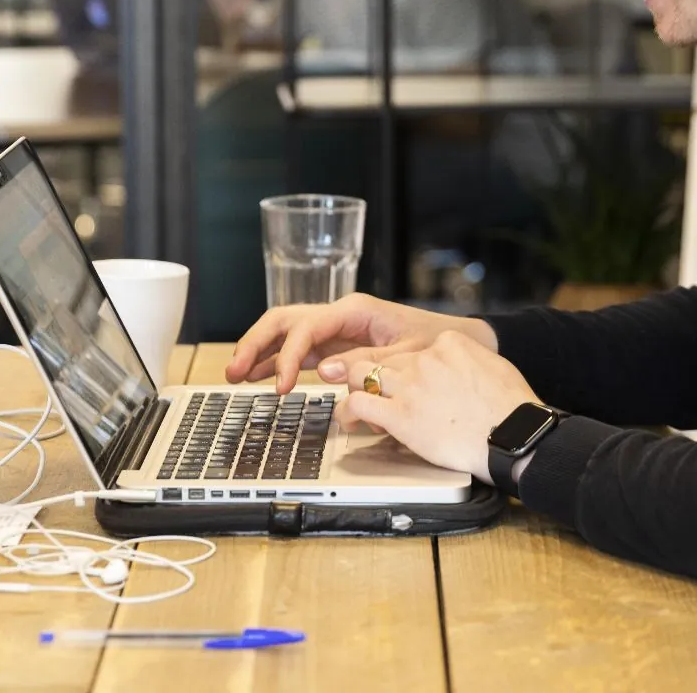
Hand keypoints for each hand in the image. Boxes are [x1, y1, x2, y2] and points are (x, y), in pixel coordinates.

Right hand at [225, 292, 497, 393]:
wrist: (462, 342)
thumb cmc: (438, 342)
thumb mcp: (407, 355)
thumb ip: (367, 364)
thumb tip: (327, 372)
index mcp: (356, 311)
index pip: (307, 328)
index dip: (289, 357)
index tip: (283, 386)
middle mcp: (341, 316)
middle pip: (285, 321)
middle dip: (257, 343)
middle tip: (234, 371)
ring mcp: (337, 330)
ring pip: (287, 334)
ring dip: (261, 351)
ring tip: (235, 375)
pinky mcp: (338, 346)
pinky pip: (301, 350)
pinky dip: (279, 362)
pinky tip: (261, 377)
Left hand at [337, 330, 535, 481]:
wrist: (512, 434)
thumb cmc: (512, 408)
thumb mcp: (494, 366)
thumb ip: (469, 360)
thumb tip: (463, 368)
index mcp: (449, 344)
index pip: (414, 349)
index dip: (408, 369)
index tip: (411, 383)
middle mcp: (425, 359)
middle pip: (384, 359)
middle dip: (376, 375)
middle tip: (375, 390)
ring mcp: (410, 386)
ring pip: (362, 374)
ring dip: (355, 388)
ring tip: (357, 403)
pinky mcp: (399, 415)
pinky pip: (359, 404)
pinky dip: (349, 412)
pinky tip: (351, 420)